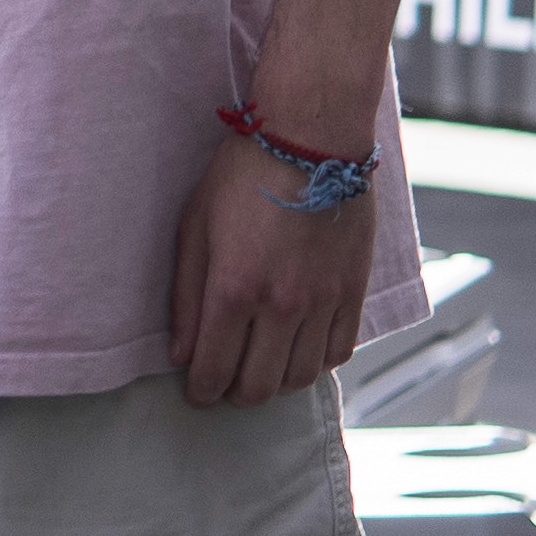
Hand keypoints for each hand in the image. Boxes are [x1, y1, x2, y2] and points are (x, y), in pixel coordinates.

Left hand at [169, 127, 376, 407]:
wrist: (310, 140)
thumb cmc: (241, 177)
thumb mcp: (195, 228)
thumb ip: (186, 297)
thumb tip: (181, 355)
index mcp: (233, 290)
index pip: (214, 370)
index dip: (201, 392)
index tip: (197, 393)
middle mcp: (281, 305)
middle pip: (260, 387)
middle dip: (236, 395)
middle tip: (226, 385)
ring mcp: (323, 301)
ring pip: (301, 377)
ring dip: (277, 384)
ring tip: (261, 370)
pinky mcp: (353, 291)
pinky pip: (339, 352)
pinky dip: (317, 362)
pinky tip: (299, 350)